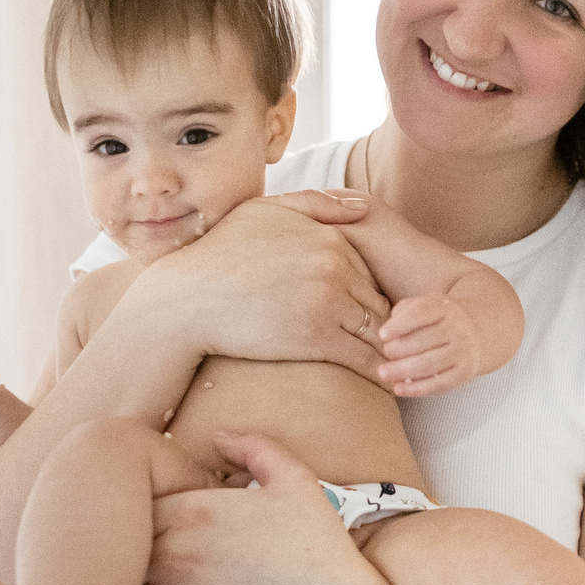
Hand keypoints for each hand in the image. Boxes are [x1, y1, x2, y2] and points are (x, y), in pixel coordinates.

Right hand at [126, 195, 389, 376]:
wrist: (187, 299)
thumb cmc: (221, 253)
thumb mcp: (265, 211)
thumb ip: (317, 204)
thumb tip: (363, 207)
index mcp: (331, 238)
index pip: (374, 271)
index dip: (374, 295)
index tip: (370, 314)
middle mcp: (336, 266)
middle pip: (381, 300)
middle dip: (388, 324)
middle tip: (397, 346)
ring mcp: (329, 301)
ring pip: (380, 329)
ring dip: (390, 349)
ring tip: (397, 366)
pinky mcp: (318, 337)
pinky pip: (364, 357)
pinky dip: (379, 370)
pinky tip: (383, 381)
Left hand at [130, 431, 390, 584]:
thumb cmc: (320, 549)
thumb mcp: (296, 483)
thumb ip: (255, 448)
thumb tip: (219, 436)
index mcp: (191, 510)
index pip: (133, 506)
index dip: (149, 515)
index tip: (173, 527)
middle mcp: (170, 555)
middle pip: (119, 551)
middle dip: (137, 555)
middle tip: (168, 562)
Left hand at [377, 293, 490, 396]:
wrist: (475, 334)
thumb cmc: (439, 321)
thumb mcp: (425, 306)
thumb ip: (404, 312)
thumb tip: (388, 331)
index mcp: (445, 309)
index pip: (420, 313)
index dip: (399, 325)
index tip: (382, 335)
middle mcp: (457, 329)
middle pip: (423, 341)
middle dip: (398, 350)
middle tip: (385, 353)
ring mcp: (462, 352)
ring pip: (429, 364)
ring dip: (402, 370)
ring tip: (383, 373)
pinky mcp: (463, 373)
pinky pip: (438, 384)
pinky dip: (416, 389)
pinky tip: (398, 389)